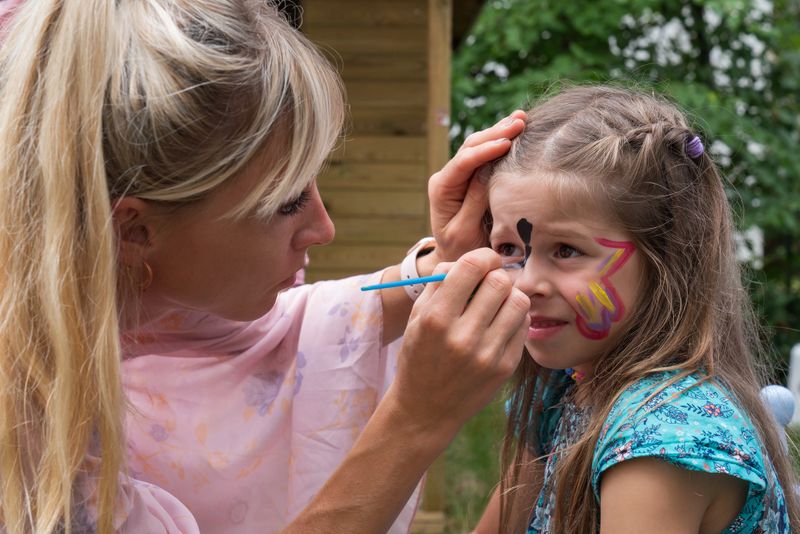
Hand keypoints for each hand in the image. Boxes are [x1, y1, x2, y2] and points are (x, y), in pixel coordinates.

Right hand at [388, 248, 530, 440]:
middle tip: (488, 284)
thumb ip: (442, 283)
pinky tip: (498, 325)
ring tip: (495, 305)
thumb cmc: (420, 354)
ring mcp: (488, 354)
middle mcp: (463, 336)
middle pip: (500, 281)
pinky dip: (513, 318)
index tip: (483, 261)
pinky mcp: (505, 367)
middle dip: (495, 276)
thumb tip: (475, 260)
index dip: (483, 256)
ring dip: (508, 296)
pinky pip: (523, 325)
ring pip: (519, 301)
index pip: (473, 267)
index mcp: (436, 319)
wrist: (426, 409)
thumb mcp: (417, 316)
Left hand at [428, 111, 525, 260]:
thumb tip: (487, 172)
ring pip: (477, 145)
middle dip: (495, 133)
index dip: (484, 151)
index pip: (462, 163)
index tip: (505, 143)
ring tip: (521, 118)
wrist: (454, 257)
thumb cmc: (459, 249)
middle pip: (470, 147)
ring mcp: (458, 173)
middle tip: (520, 121)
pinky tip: (515, 127)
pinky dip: (500, 139)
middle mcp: (447, 176)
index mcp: (441, 189)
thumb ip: (474, 202)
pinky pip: (484, 153)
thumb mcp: (465, 231)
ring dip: (499, 131)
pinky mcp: (470, 175)